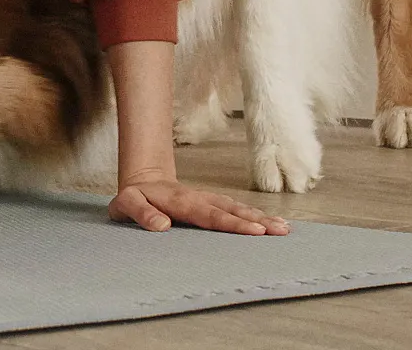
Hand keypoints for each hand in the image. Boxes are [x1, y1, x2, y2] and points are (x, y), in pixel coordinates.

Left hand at [109, 174, 290, 235]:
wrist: (142, 179)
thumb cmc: (133, 197)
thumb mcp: (127, 204)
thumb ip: (142, 214)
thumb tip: (162, 226)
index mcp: (182, 202)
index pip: (211, 216)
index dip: (233, 224)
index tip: (255, 231)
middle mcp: (200, 199)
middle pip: (232, 210)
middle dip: (257, 221)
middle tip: (279, 231)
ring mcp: (209, 199)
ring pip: (238, 208)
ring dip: (261, 217)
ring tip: (284, 228)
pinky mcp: (213, 202)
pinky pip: (236, 208)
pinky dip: (255, 215)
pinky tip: (272, 223)